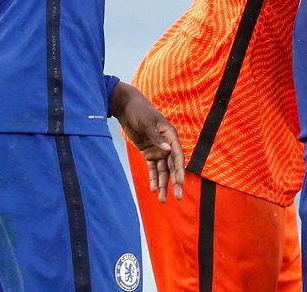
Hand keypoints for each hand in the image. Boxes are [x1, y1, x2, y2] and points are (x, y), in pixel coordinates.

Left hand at [110, 82, 184, 201]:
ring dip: (163, 184)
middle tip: (178, 197)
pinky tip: (153, 189)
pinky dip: (153, 178)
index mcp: (171, 135)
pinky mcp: (148, 152)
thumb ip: (156, 137)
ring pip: (162, 171)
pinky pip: (152, 168)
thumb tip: (168, 150)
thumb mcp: (147, 122)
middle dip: (175, 182)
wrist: (126, 107)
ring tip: (161, 200)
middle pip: (172, 167)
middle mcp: (167, 144)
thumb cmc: (139, 110)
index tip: (180, 182)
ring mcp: (158, 149)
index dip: (179, 170)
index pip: (178, 155)